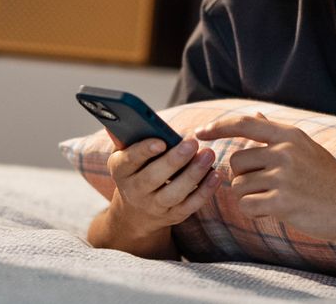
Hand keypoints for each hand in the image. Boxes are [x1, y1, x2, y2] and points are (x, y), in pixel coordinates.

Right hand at [104, 130, 221, 237]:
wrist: (135, 211)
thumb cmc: (135, 169)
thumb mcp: (126, 154)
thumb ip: (129, 137)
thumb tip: (130, 119)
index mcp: (120, 170)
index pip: (130, 160)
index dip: (144, 151)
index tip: (161, 141)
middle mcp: (134, 191)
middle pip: (153, 177)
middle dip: (174, 160)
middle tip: (193, 143)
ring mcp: (154, 206)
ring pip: (174, 193)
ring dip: (193, 174)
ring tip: (208, 155)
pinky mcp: (173, 216)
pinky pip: (190, 205)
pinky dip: (204, 191)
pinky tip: (215, 175)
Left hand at [195, 113, 335, 242]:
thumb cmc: (329, 180)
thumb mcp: (306, 149)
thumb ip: (277, 135)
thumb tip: (255, 115)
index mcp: (290, 136)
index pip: (244, 123)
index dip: (218, 126)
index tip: (199, 132)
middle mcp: (285, 152)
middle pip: (236, 160)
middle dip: (242, 177)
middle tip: (264, 187)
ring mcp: (284, 177)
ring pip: (239, 185)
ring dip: (249, 196)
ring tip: (274, 200)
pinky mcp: (282, 202)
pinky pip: (247, 205)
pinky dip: (255, 211)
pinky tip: (275, 211)